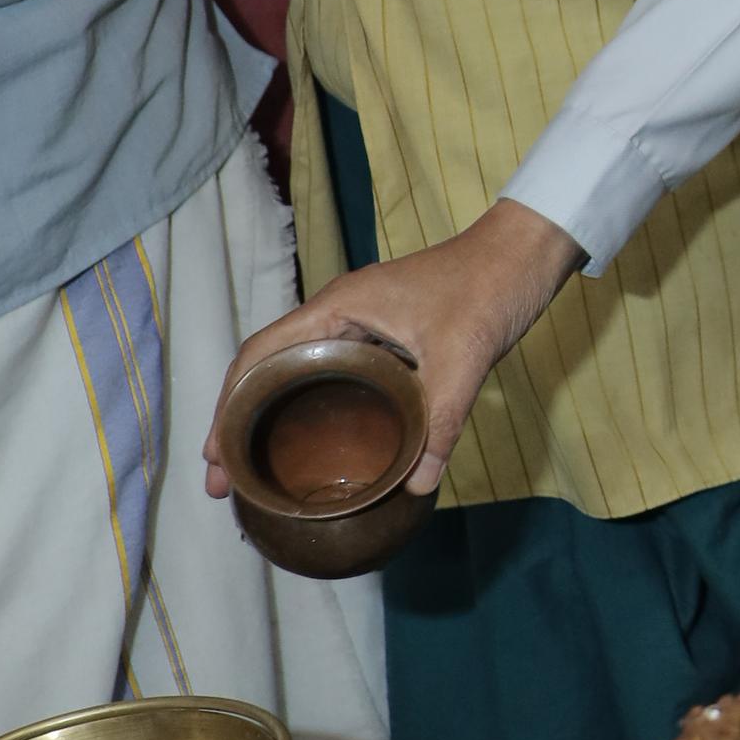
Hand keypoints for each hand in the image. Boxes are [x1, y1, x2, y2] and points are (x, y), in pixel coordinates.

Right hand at [203, 200, 582, 503]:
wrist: (524, 254)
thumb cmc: (488, 289)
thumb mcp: (462, 358)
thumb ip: (439, 421)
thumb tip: (416, 485)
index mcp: (336, 308)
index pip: (259, 356)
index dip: (229, 407)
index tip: (214, 457)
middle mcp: (337, 314)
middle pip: (267, 368)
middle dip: (239, 421)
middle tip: (226, 480)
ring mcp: (359, 323)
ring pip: (298, 371)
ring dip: (272, 415)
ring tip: (259, 470)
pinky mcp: (384, 335)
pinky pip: (333, 374)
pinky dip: (313, 407)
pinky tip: (320, 444)